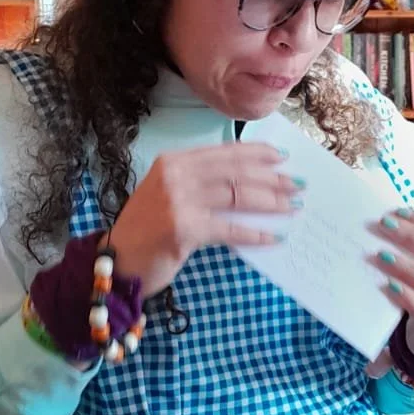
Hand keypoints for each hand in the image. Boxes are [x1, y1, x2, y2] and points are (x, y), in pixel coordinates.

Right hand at [108, 142, 300, 296]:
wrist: (116, 263)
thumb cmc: (147, 231)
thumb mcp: (170, 195)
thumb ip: (202, 184)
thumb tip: (250, 183)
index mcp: (174, 161)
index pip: (224, 152)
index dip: (257, 153)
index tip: (282, 157)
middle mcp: (175, 174)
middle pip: (236, 172)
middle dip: (272, 178)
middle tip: (297, 185)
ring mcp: (178, 200)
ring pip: (237, 196)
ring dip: (271, 203)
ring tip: (293, 207)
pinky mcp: (184, 228)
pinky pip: (229, 229)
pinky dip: (254, 234)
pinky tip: (273, 238)